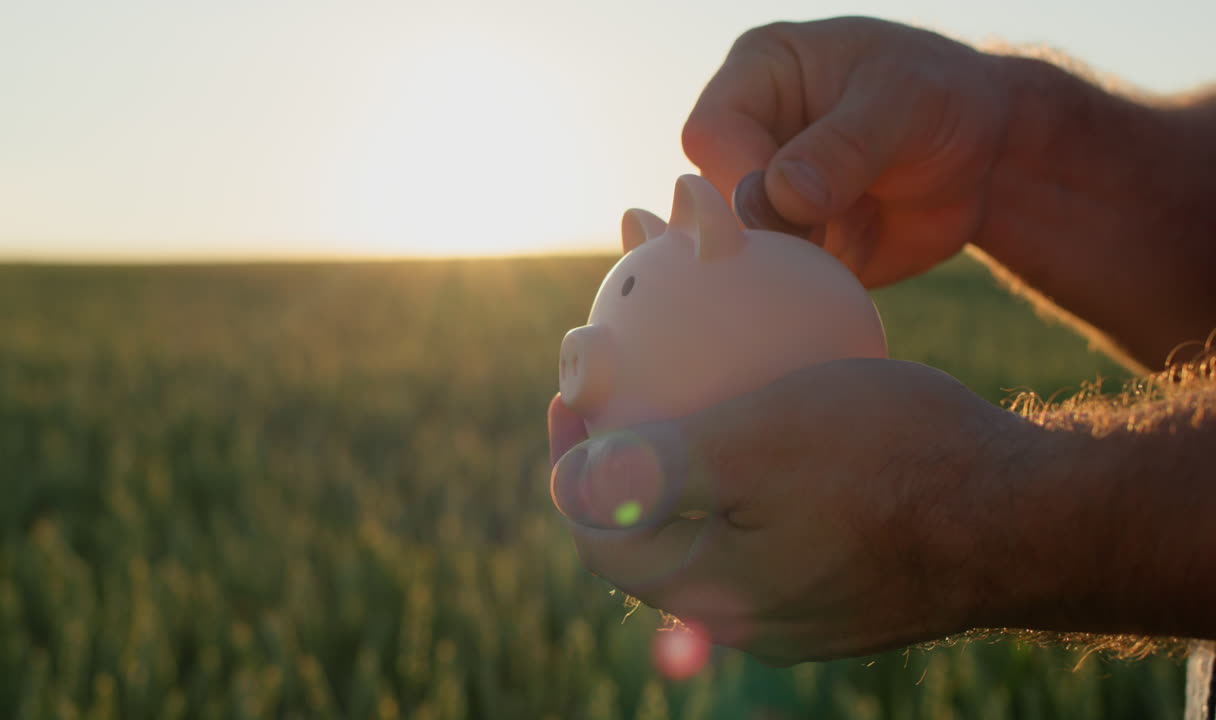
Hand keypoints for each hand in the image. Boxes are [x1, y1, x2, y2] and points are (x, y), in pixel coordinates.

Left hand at [548, 358, 1029, 664]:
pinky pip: (771, 532)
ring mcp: (804, 611)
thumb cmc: (896, 463)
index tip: (572, 395)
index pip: (602, 539)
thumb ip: (654, 474)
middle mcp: (750, 620)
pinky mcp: (847, 590)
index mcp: (715, 595)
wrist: (1031, 514)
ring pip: (714, 536)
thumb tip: (564, 486)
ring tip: (685, 398)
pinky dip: (748, 482)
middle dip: (624, 467)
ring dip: (687, 472)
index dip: (570, 467)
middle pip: (653, 542)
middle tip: (622, 392)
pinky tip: (767, 420)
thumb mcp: (760, 445)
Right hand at [682, 17, 1010, 287]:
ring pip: (739, 253)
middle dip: (762, 235)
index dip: (737, 178)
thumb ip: (845, 145)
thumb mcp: (904, 103)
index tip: (790, 210)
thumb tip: (782, 195)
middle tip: (825, 241)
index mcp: (756, 79)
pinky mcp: (788, 250)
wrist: (985, 151)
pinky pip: (775, 286)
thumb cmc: (941, 97)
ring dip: (785, 271)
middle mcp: (746, 142)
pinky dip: (803, 295)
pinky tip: (842, 279)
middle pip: (713, 203)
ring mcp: (763, 202)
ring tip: (848, 250)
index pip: (711, 135)